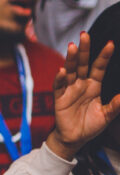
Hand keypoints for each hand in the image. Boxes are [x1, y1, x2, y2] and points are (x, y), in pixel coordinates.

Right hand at [47, 32, 119, 160]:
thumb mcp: (107, 116)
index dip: (104, 56)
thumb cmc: (90, 126)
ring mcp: (69, 90)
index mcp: (94, 86)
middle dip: (84, 50)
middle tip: (84, 35)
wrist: (75, 139)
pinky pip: (59, 86)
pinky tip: (63, 71)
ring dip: (71, 59)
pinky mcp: (59, 98)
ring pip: (70, 71)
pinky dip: (60, 79)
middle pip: (83, 64)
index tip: (110, 44)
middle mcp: (81, 84)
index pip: (99, 67)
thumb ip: (115, 106)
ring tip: (73, 47)